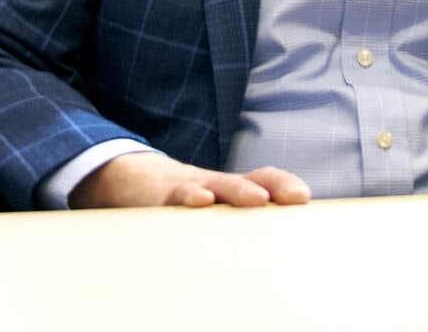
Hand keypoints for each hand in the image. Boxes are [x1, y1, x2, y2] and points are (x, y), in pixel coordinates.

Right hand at [69, 152, 310, 208]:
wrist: (124, 177)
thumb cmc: (176, 199)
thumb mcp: (207, 206)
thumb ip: (233, 222)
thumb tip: (269, 250)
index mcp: (225, 188)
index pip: (261, 179)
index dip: (282, 184)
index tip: (303, 197)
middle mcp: (209, 184)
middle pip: (244, 181)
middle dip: (272, 187)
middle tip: (295, 198)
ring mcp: (184, 188)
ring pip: (215, 186)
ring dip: (238, 191)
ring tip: (258, 200)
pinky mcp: (157, 199)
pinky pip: (173, 199)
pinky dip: (188, 199)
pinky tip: (199, 202)